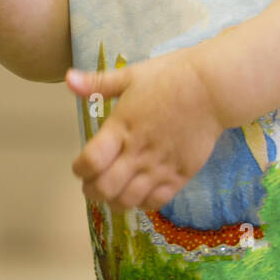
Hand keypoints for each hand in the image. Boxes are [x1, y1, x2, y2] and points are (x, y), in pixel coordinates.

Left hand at [67, 48, 227, 214]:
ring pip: (128, 200)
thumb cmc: (170, 76)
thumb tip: (68, 79)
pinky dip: (142, 204)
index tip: (80, 166)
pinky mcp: (180, 174)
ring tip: (114, 192)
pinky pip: (156, 202)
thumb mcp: (131, 75)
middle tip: (92, 185)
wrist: (211, 87)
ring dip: (114, 201)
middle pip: (105, 188)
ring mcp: (160, 166)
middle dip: (92, 191)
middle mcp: (138, 151)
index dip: (79, 169)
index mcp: (122, 127)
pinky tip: (139, 193)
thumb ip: (98, 82)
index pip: (90, 162)